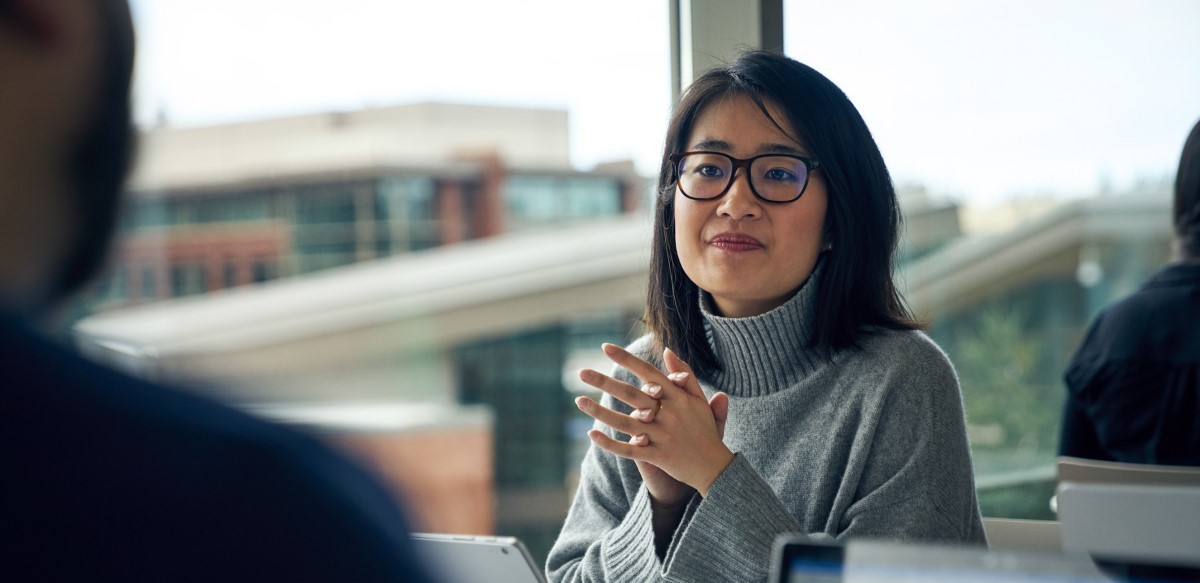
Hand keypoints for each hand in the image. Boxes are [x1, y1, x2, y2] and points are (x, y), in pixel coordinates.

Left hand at [576, 344, 733, 497]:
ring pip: (625, 422)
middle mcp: (668, 414)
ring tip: (579, 401)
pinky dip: (610, 444)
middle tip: (581, 373)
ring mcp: (662, 436)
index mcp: (678, 397)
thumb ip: (685, 375)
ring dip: (600, 412)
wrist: (716, 468)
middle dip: (605, 382)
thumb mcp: (699, 400)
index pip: (647, 372)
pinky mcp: (658, 456)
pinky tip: (592, 434)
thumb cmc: (705, 430)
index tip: (606, 347)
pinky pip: (629, 450)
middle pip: (631, 394)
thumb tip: (668, 351)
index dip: (627, 359)